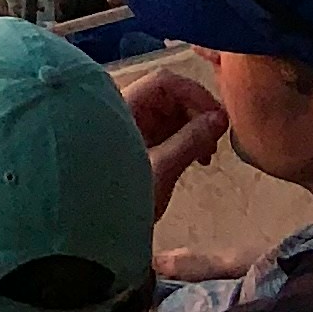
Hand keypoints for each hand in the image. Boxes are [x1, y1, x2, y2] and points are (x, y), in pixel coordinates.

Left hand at [123, 69, 232, 201]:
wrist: (91, 229)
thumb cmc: (117, 198)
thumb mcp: (160, 168)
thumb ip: (191, 140)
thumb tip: (221, 118)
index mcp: (121, 108)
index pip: (164, 82)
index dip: (195, 94)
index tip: (218, 118)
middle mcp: (123, 111)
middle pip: (169, 96)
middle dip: (197, 114)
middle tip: (215, 143)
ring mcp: (129, 128)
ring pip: (170, 114)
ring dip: (194, 130)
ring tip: (206, 157)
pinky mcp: (136, 145)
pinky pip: (166, 131)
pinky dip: (185, 140)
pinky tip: (196, 160)